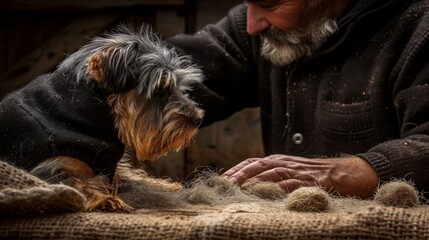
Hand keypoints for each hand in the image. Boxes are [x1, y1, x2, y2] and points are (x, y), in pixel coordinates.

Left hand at [223, 154, 378, 197]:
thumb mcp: (294, 172)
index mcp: (281, 160)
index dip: (237, 169)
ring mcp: (298, 172)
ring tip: (236, 188)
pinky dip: (277, 187)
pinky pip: (291, 184)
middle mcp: (286, 163)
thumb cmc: (320, 174)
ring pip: (271, 173)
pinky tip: (265, 193)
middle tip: (223, 184)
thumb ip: (277, 177)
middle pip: (258, 165)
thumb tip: (254, 187)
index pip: (253, 162)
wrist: (351, 172)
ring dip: (252, 179)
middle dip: (239, 174)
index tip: (222, 178)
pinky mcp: (311, 181)